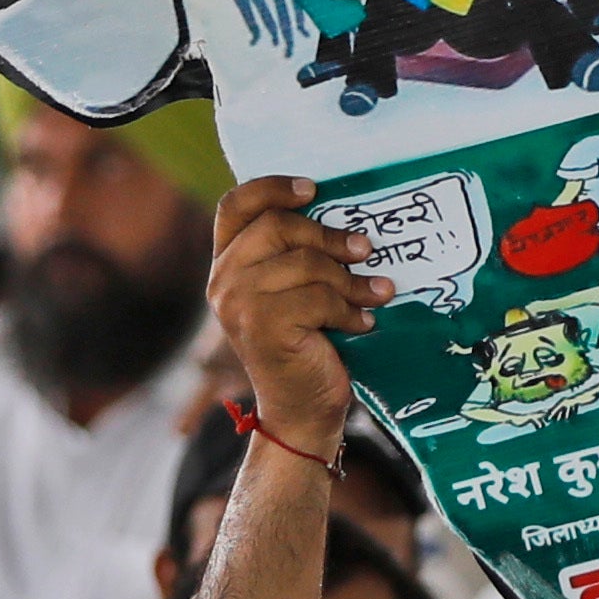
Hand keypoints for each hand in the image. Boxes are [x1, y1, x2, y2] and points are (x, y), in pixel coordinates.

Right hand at [205, 177, 383, 453]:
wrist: (299, 411)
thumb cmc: (305, 345)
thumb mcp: (292, 291)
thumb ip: (295, 254)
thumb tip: (343, 211)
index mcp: (226, 264)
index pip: (235, 205)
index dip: (273, 188)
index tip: (313, 189)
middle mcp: (223, 281)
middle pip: (277, 226)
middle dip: (328, 235)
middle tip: (364, 249)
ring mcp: (239, 304)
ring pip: (305, 263)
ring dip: (350, 278)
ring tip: (376, 291)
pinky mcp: (263, 327)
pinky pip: (319, 297)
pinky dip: (350, 308)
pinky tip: (364, 321)